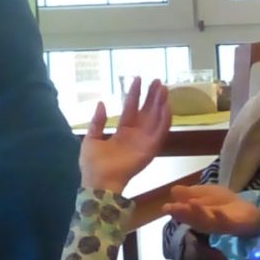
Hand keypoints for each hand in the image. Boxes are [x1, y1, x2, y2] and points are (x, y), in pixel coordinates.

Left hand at [79, 78, 170, 192]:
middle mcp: (136, 135)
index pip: (131, 108)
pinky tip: (167, 106)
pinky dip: (165, 119)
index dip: (135, 94)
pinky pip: (160, 132)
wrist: (98, 181)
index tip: (138, 79)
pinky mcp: (151, 149)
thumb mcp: (91, 138)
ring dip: (161, 104)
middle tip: (158, 81)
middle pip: (147, 111)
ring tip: (164, 88)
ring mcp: (145, 142)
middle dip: (152, 96)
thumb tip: (102, 103)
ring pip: (156, 119)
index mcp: (123, 132)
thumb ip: (97, 121)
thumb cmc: (93, 163)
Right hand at [162, 184, 259, 237]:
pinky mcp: (234, 224)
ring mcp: (220, 223)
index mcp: (198, 214)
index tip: (166, 207)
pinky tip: (216, 211)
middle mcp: (206, 221)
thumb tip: (173, 191)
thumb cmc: (226, 205)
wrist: (251, 214)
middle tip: (171, 209)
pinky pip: (226, 221)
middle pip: (192, 218)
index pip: (185, 213)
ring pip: (206, 221)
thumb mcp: (206, 194)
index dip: (176, 211)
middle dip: (182, 213)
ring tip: (190, 205)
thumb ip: (191, 193)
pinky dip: (221, 217)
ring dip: (197, 214)